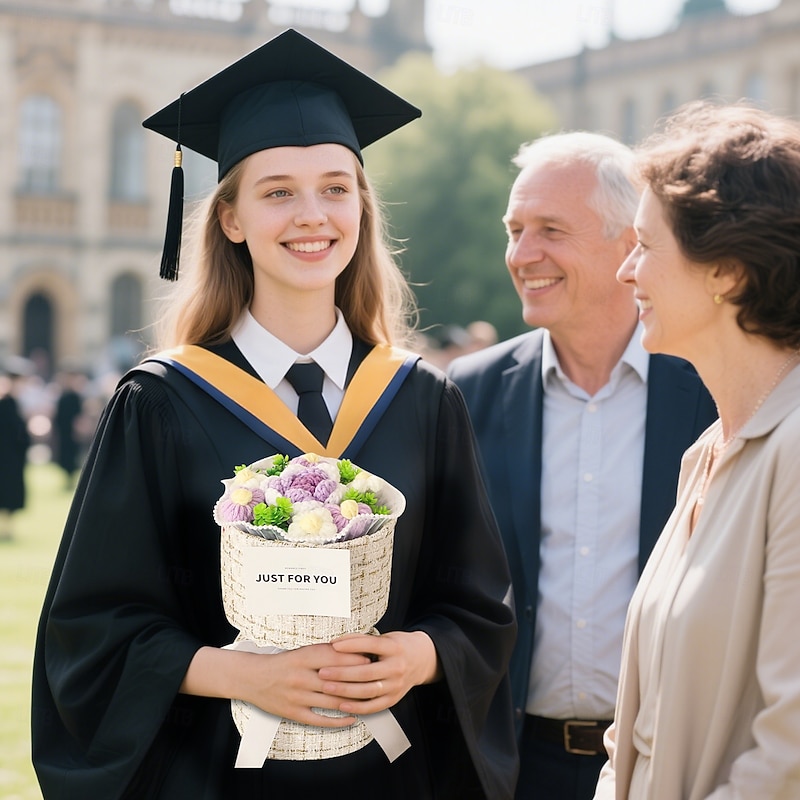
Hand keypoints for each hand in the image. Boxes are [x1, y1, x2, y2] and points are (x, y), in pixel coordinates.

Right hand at [227, 643, 371, 727]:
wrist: (253, 677)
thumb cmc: (282, 663)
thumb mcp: (302, 652)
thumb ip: (325, 653)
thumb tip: (354, 652)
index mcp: (304, 657)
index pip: (336, 658)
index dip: (356, 659)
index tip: (372, 660)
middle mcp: (301, 676)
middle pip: (337, 680)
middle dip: (358, 680)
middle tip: (376, 679)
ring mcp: (297, 696)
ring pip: (332, 700)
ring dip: (353, 701)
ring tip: (369, 699)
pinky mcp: (294, 712)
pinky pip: (320, 719)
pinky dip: (338, 720)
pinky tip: (351, 717)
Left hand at [318, 631, 439, 715]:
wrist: (422, 659)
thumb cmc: (398, 646)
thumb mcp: (385, 637)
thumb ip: (363, 640)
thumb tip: (336, 642)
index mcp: (394, 648)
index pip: (370, 645)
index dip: (351, 645)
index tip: (333, 645)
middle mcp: (397, 667)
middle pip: (366, 672)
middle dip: (342, 673)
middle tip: (323, 672)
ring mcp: (396, 685)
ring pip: (368, 691)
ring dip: (345, 691)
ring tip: (327, 688)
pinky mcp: (394, 699)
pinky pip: (373, 706)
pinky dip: (357, 707)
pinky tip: (342, 705)